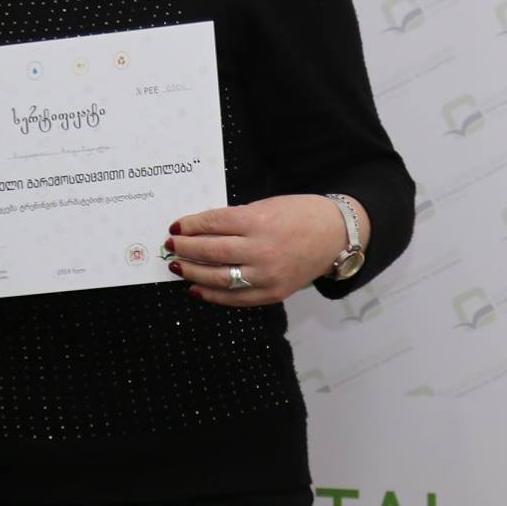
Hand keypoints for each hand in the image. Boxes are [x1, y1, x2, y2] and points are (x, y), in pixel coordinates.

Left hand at [165, 194, 352, 306]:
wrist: (336, 235)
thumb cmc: (300, 215)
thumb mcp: (266, 207)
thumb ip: (235, 220)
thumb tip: (200, 231)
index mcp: (258, 221)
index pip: (214, 224)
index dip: (190, 226)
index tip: (175, 228)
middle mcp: (261, 250)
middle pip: (212, 252)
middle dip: (186, 249)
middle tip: (170, 247)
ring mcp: (267, 275)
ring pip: (218, 279)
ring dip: (194, 273)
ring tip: (179, 267)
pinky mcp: (273, 293)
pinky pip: (235, 298)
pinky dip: (212, 296)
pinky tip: (197, 289)